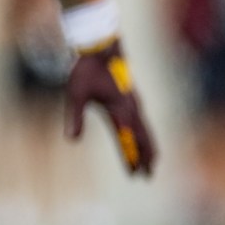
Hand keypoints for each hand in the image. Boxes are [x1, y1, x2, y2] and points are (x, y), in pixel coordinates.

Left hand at [67, 38, 154, 175]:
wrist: (100, 48)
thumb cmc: (86, 71)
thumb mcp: (76, 94)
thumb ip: (75, 118)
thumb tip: (72, 140)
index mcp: (119, 110)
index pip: (126, 140)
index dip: (130, 158)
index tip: (134, 174)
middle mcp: (131, 108)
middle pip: (143, 138)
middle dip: (145, 157)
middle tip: (148, 176)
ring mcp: (134, 103)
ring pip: (146, 130)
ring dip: (149, 147)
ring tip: (152, 162)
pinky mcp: (132, 98)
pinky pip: (143, 121)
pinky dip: (146, 134)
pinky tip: (144, 138)